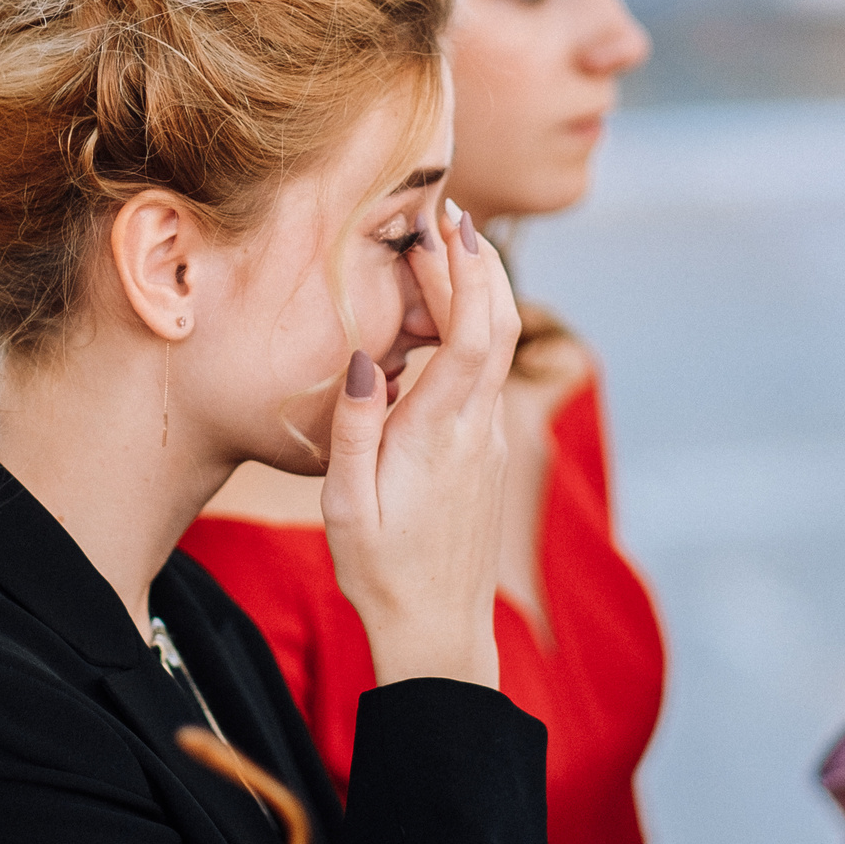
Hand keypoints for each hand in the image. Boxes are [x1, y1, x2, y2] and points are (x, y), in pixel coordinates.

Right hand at [322, 200, 516, 688]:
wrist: (438, 629)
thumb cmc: (381, 569)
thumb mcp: (344, 502)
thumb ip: (354, 425)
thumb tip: (363, 355)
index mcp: (441, 432)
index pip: (473, 332)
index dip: (467, 272)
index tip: (448, 224)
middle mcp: (478, 428)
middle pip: (499, 324)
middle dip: (477, 263)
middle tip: (446, 215)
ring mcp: (490, 438)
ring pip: (500, 345)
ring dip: (479, 292)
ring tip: (445, 250)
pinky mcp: (488, 450)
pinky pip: (489, 371)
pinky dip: (474, 328)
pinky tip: (443, 318)